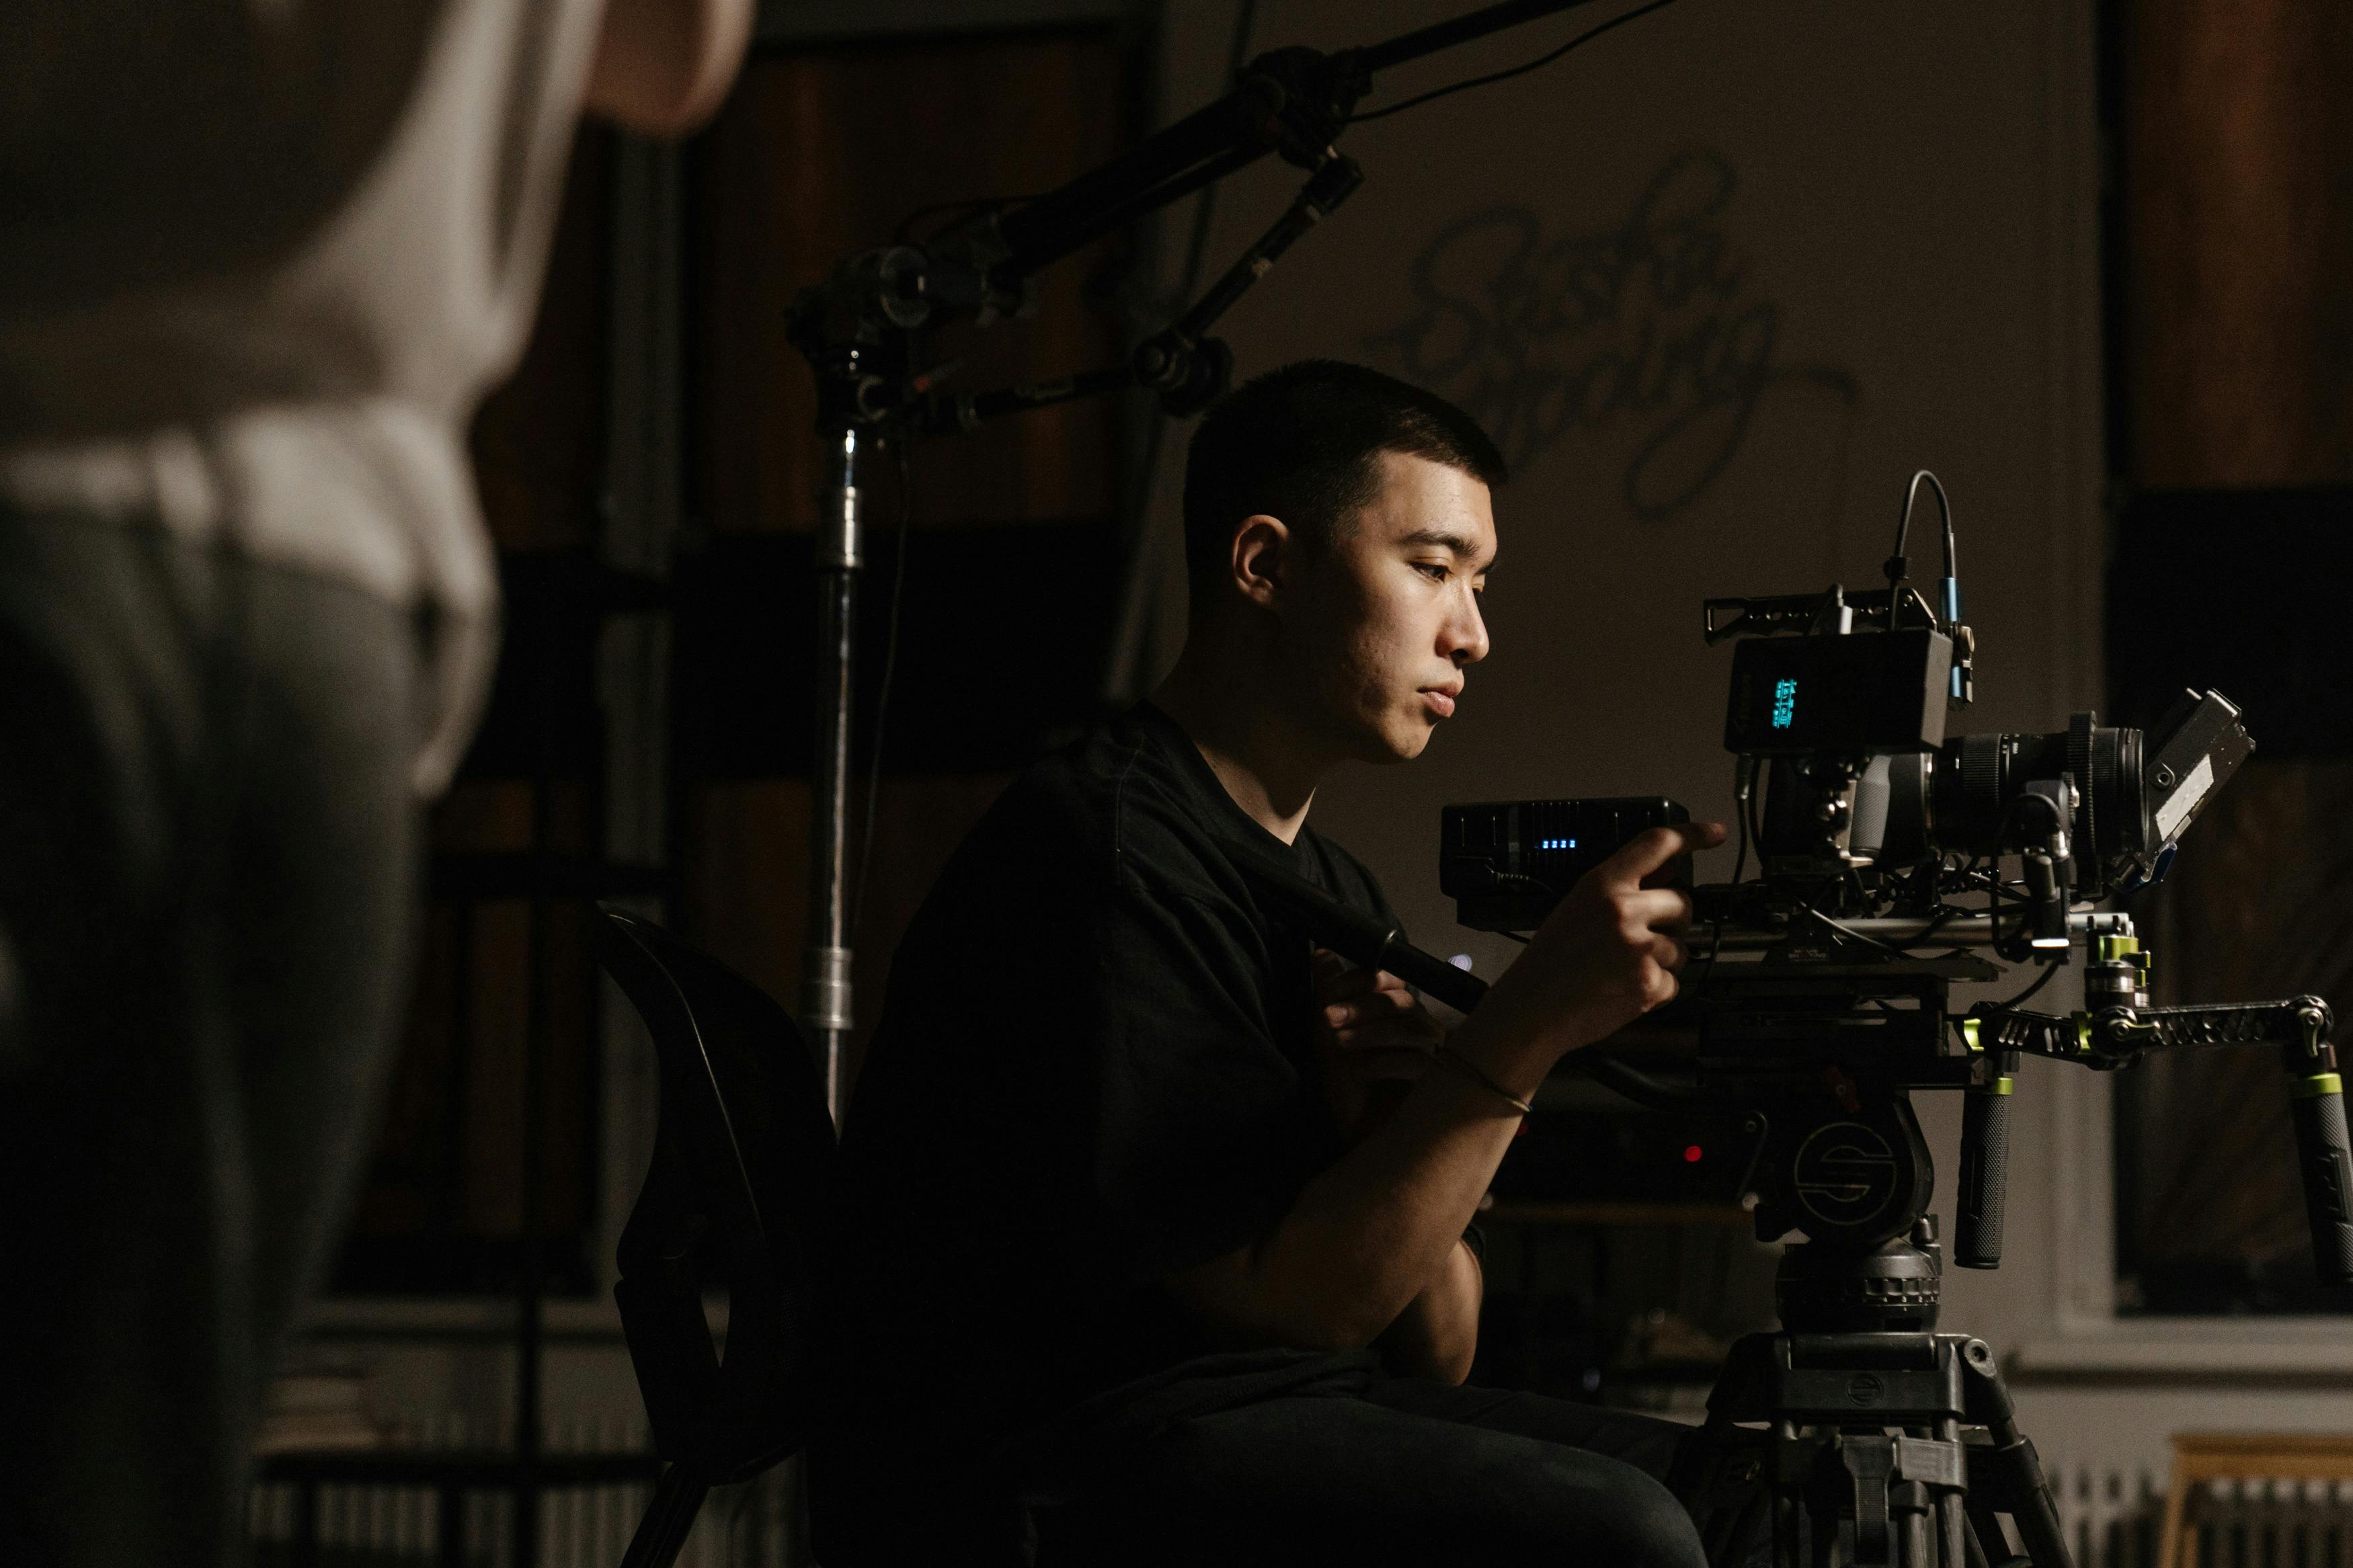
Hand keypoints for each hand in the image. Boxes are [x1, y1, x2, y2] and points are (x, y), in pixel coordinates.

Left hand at [1311, 948, 1445, 1138]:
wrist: (1363, 1141)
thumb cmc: (1352, 1090)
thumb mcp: (1330, 1040)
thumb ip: (1329, 995)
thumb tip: (1321, 952)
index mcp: (1402, 1015)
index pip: (1390, 981)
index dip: (1359, 983)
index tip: (1325, 994)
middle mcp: (1425, 1031)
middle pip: (1401, 1002)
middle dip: (1360, 1006)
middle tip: (1325, 1017)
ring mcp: (1438, 1058)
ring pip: (1410, 1028)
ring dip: (1368, 1032)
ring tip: (1334, 1043)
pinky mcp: (1439, 1086)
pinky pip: (1419, 1063)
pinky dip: (1385, 1063)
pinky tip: (1359, 1071)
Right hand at [1458, 822, 1725, 1080]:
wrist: (1531, 1009)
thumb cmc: (1547, 961)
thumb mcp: (1576, 907)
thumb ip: (1621, 888)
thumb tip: (1664, 873)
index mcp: (1602, 885)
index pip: (1657, 844)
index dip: (1693, 834)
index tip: (1714, 833)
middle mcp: (1625, 911)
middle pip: (1683, 903)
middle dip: (1672, 921)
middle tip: (1643, 938)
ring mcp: (1640, 949)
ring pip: (1682, 947)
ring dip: (1662, 959)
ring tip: (1623, 968)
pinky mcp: (1649, 984)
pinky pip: (1674, 981)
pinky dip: (1656, 988)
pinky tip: (1624, 988)